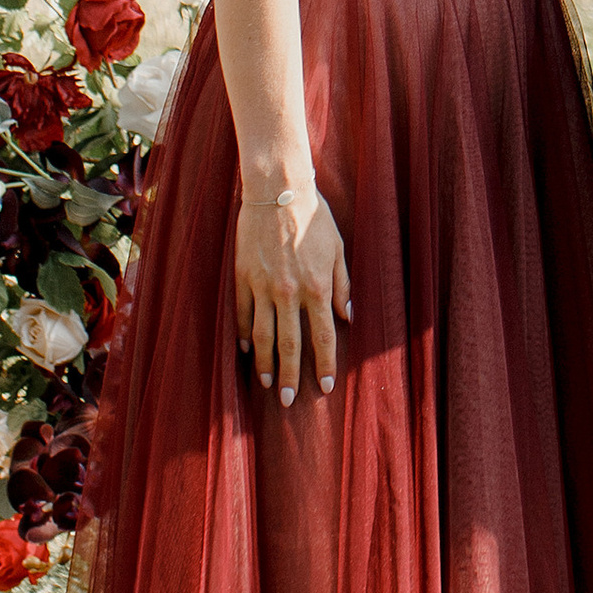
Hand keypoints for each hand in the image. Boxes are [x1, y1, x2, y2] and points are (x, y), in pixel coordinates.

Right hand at [234, 178, 351, 404]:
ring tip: (266, 384)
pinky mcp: (243, 277)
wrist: (278, 191)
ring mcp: (262, 286)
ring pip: (263, 335)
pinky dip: (246, 335)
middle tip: (287, 401)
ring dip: (264, 363)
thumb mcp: (338, 249)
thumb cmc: (314, 218)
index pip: (322, 336)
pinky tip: (248, 351)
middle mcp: (288, 292)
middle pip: (289, 344)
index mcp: (316, 286)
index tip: (324, 386)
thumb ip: (343, 286)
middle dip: (290, 376)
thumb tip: (349, 317)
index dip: (324, 364)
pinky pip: (244, 314)